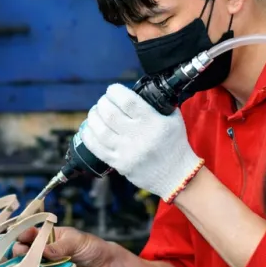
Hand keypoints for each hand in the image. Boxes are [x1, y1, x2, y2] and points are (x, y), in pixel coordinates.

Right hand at [12, 226, 114, 266]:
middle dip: (19, 252)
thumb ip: (60, 246)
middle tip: (22, 252)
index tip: (23, 236)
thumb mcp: (76, 240)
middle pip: (22, 254)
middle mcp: (41, 255)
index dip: (23, 235)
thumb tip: (44, 250)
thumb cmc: (91, 247)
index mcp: (46, 238)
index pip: (29, 235)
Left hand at [81, 84, 202, 201]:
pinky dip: (89, 136)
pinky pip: (97, 149)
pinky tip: (89, 128)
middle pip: (109, 114)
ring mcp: (127, 152)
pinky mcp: (119, 164)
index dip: (114, 91)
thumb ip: (159, 104)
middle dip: (102, 103)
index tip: (112, 90)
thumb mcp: (174, 119)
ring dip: (93, 117)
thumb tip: (142, 90)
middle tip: (103, 101)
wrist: (176, 176)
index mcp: (152, 122)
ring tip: (96, 113)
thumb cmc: (175, 145)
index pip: (127, 101)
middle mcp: (138, 136)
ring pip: (100, 130)